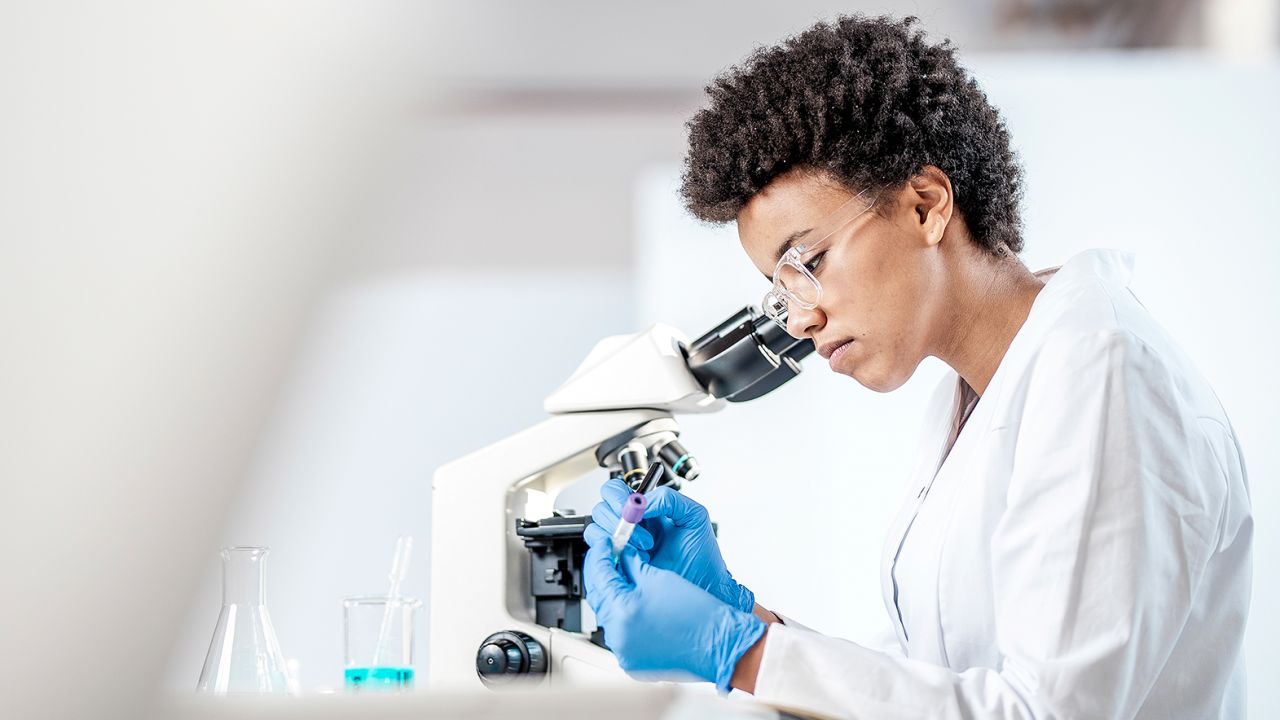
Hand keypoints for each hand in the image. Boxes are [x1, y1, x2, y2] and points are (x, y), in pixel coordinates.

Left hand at [582, 522, 764, 691]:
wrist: (718, 644)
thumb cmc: (697, 614)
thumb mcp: (659, 577)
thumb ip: (631, 564)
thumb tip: (618, 554)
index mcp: (623, 609)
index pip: (599, 573)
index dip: (601, 553)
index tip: (607, 544)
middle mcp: (618, 634)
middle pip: (598, 595)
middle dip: (604, 574)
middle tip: (613, 560)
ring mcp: (623, 651)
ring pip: (607, 615)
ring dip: (612, 596)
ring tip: (626, 582)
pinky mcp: (632, 662)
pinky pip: (619, 634)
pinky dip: (622, 618)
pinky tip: (633, 606)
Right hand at [591, 477, 754, 612]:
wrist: (704, 586)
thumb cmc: (701, 556)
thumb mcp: (693, 516)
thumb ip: (669, 499)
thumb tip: (640, 502)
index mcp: (645, 509)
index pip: (615, 491)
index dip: (616, 496)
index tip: (630, 509)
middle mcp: (630, 526)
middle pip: (600, 509)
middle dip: (617, 520)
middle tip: (639, 532)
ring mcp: (622, 547)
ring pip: (596, 531)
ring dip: (616, 538)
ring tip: (643, 549)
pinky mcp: (618, 567)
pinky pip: (599, 555)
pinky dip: (611, 554)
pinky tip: (633, 560)